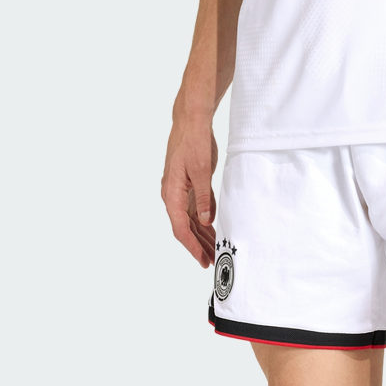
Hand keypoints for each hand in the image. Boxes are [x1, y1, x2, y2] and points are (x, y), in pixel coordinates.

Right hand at [161, 119, 217, 266]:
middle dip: (197, 247)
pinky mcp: (188, 188)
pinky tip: (212, 232)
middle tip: (211, 262)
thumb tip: (204, 221)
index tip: (202, 260)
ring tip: (214, 252)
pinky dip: (203, 223)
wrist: (191, 123)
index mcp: (172, 193)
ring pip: (190, 222)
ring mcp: (180, 192)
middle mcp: (172, 196)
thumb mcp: (201, 171)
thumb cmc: (193, 142)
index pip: (180, 228)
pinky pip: (195, 212)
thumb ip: (204, 198)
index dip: (192, 246)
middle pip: (184, 229)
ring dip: (201, 237)